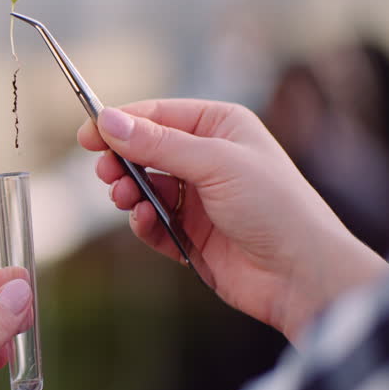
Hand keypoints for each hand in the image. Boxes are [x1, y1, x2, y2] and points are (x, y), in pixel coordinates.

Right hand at [78, 99, 388, 342]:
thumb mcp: (215, 164)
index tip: (88, 135)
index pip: (157, 114)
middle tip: (107, 175)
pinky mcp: (190, 233)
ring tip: (126, 201)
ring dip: (129, 193)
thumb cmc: (275, 208)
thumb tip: (109, 121)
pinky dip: (143, 222)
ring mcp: (198, 197)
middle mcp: (207, 158)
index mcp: (220, 127)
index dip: (120, 123)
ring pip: (143, 186)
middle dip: (121, 161)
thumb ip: (158, 144)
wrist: (301, 274)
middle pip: (144, 150)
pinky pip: (151, 221)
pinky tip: (147, 224)